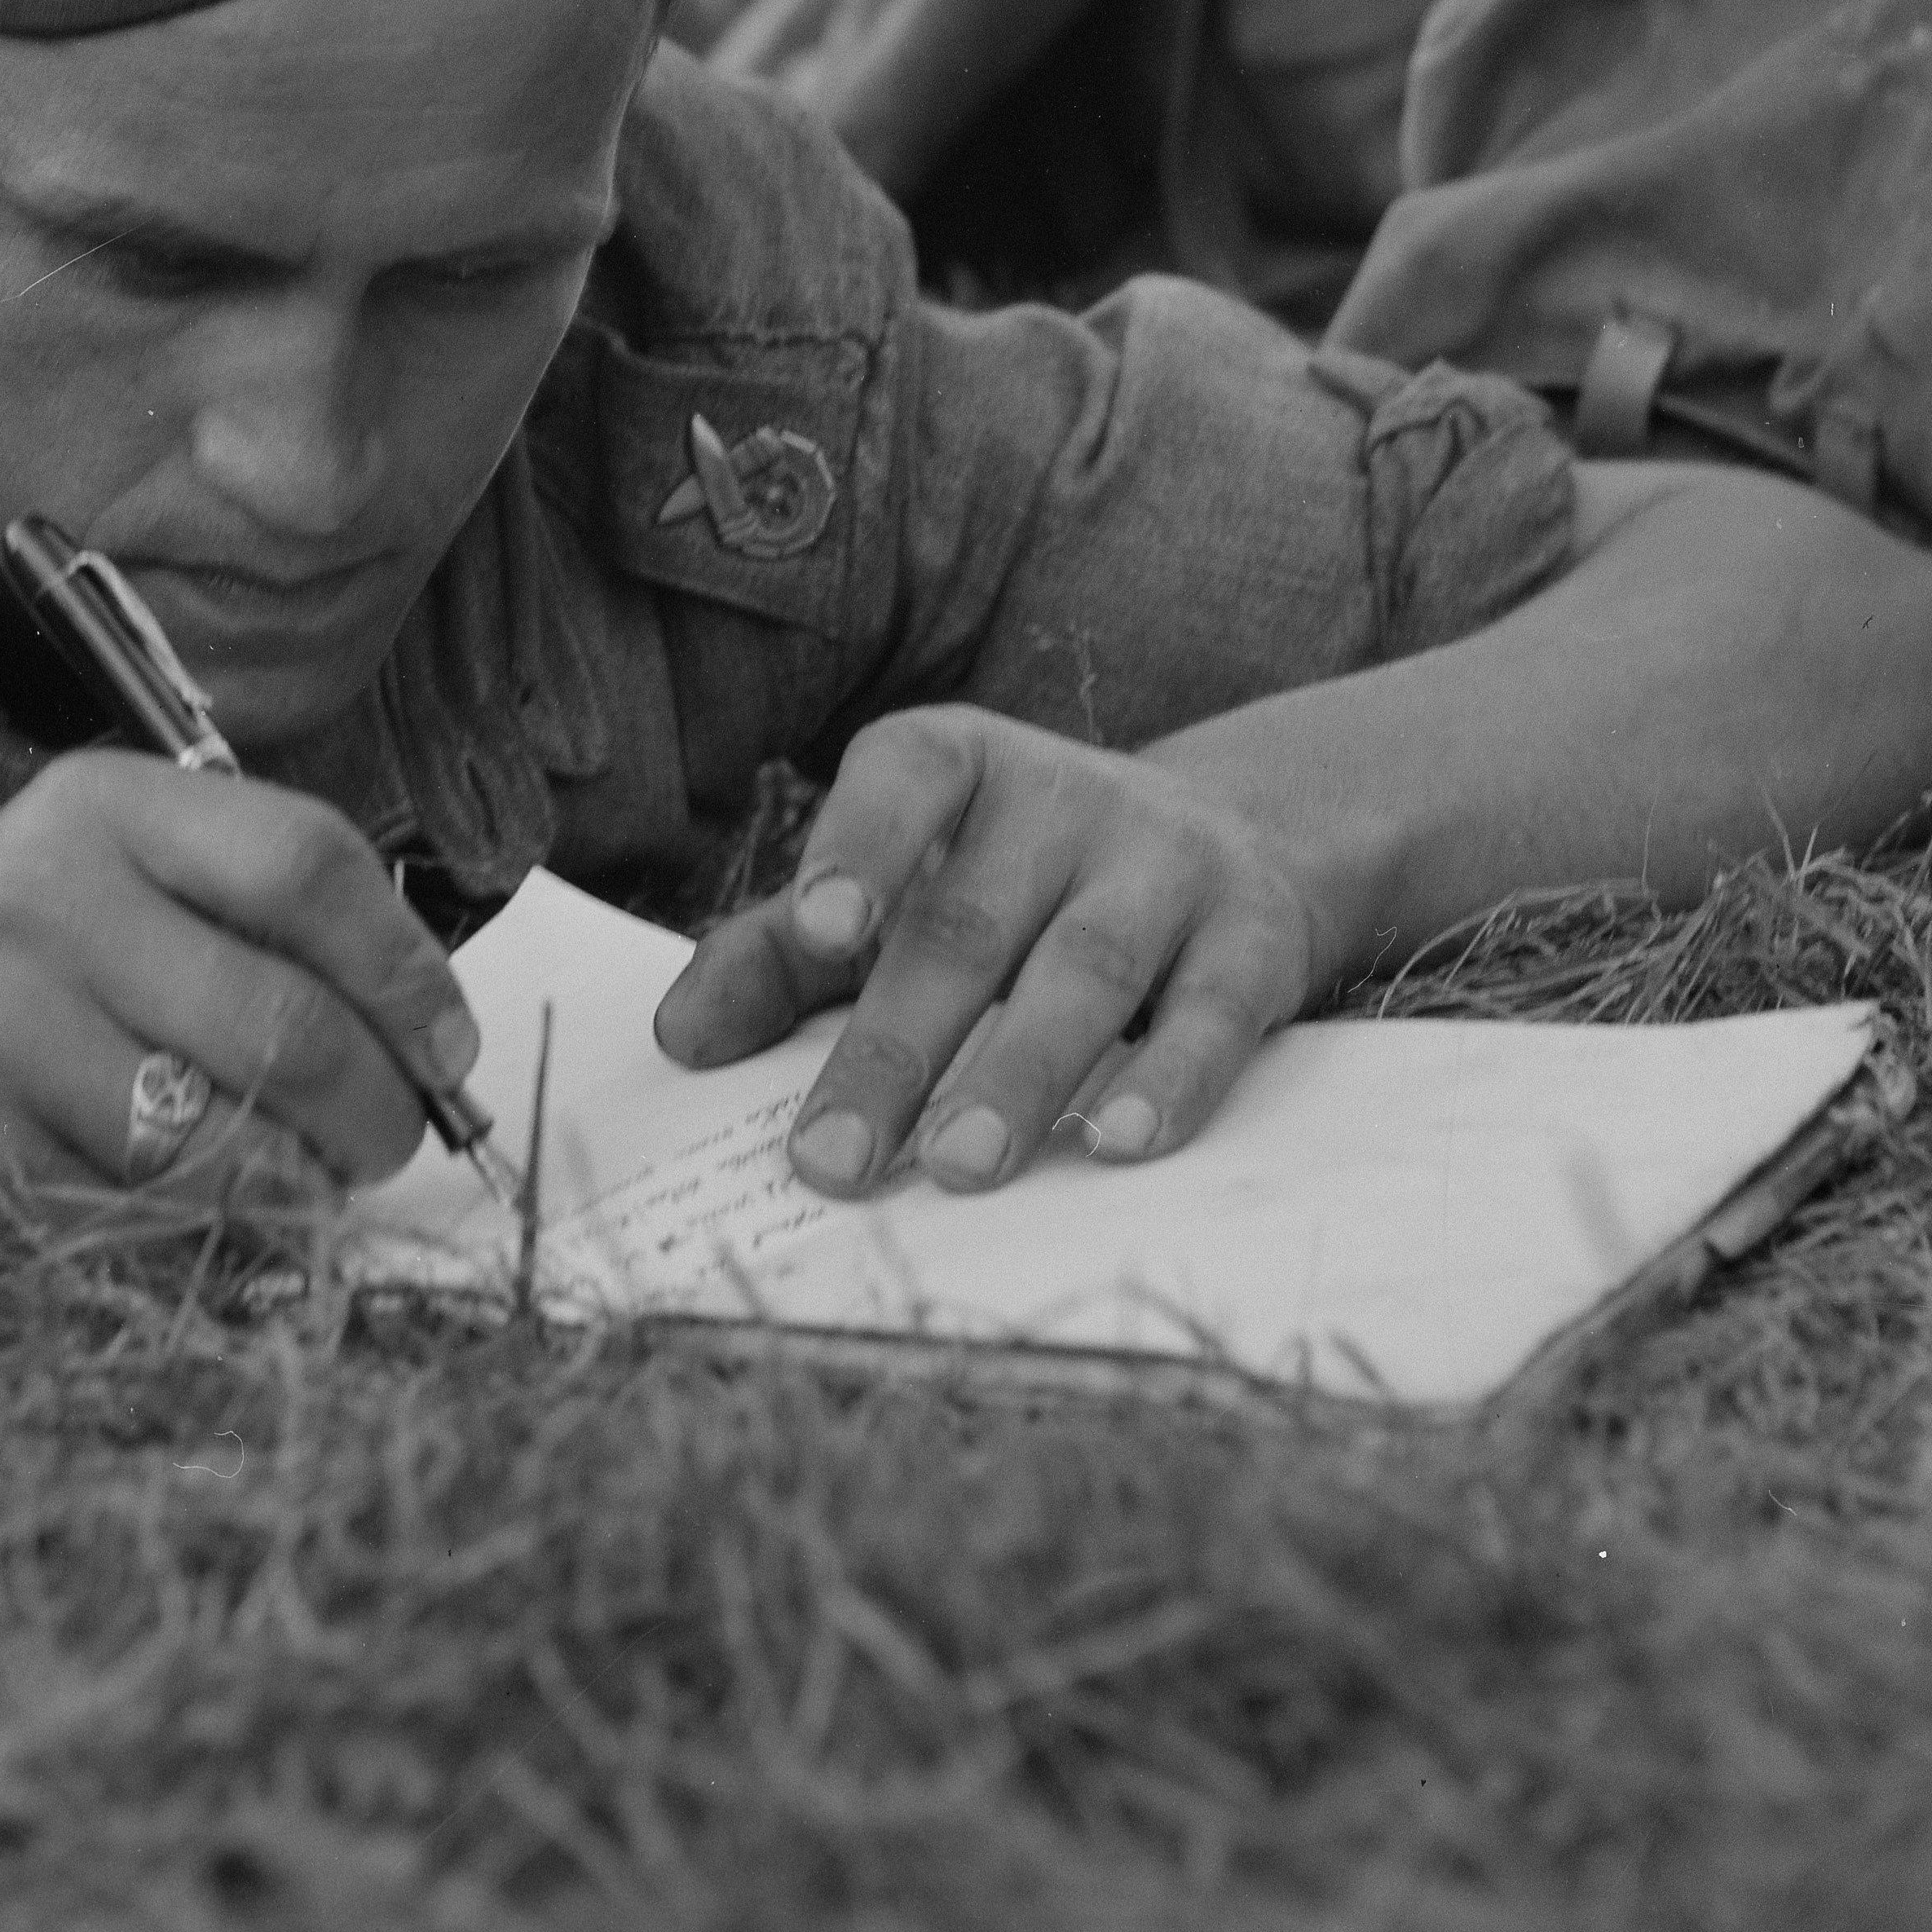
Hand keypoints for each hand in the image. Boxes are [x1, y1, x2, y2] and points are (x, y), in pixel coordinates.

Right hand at [0, 754, 480, 1221]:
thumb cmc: (10, 963)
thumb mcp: (115, 875)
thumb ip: (253, 915)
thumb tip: (427, 1039)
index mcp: (103, 806)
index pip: (305, 862)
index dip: (406, 964)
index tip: (448, 1043)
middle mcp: (44, 901)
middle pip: (284, 1021)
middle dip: (375, 1107)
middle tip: (391, 1143)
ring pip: (223, 1145)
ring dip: (297, 1185)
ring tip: (303, 1183)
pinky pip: (140, 1224)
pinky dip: (198, 1239)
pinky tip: (193, 1218)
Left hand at [652, 707, 1320, 1195]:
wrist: (1233, 843)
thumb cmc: (1013, 884)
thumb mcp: (899, 891)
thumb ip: (779, 955)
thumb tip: (676, 1039)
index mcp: (962, 765)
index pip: (905, 777)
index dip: (858, 845)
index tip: (818, 928)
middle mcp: (1067, 797)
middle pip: (970, 923)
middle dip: (897, 1047)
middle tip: (834, 1157)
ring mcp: (1169, 861)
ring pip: (1088, 967)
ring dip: (1021, 1073)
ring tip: (960, 1166)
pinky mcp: (1255, 937)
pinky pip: (1213, 1012)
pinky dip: (1168, 1081)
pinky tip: (1116, 1146)